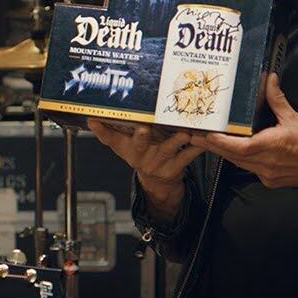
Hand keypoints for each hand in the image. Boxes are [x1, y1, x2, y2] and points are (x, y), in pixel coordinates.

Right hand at [86, 119, 203, 214]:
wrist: (158, 184)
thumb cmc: (144, 154)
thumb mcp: (127, 145)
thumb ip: (115, 129)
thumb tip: (95, 114)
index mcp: (126, 147)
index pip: (109, 138)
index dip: (100, 130)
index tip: (93, 120)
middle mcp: (139, 156)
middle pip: (137, 144)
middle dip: (140, 136)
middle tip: (143, 128)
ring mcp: (157, 163)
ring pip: (166, 150)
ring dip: (175, 141)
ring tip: (184, 133)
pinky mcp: (174, 169)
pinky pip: (186, 157)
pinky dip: (196, 148)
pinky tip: (203, 140)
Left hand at [190, 74, 297, 187]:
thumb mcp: (294, 118)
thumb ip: (277, 100)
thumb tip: (269, 80)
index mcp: (269, 146)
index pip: (236, 147)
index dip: (218, 141)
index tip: (203, 134)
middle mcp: (264, 163)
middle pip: (231, 156)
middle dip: (212, 146)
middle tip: (194, 136)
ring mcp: (266, 174)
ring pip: (237, 163)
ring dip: (224, 152)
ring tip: (207, 141)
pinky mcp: (269, 180)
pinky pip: (248, 169)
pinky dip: (238, 160)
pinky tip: (232, 151)